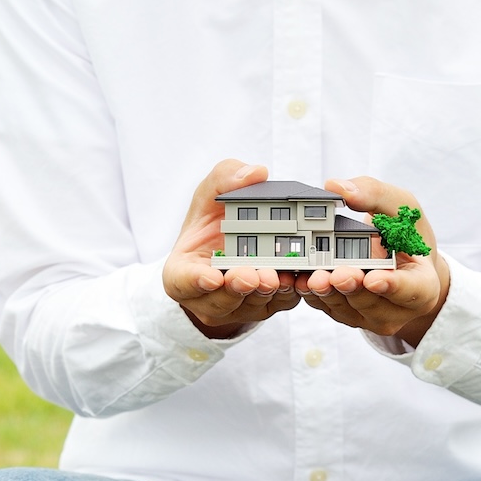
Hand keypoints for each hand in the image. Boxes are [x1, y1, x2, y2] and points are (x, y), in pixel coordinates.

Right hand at [164, 160, 299, 337]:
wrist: (231, 242)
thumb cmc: (212, 220)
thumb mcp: (210, 193)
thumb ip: (225, 179)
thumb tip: (256, 172)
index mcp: (183, 273)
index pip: (183, 282)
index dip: (196, 282)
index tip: (212, 276)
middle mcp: (207, 297)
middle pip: (221, 300)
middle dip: (238, 288)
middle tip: (253, 275)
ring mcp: (236, 307)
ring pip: (252, 305)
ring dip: (266, 291)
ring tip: (278, 275)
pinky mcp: (265, 307)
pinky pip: (279, 304)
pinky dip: (289, 292)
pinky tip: (298, 278)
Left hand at [295, 176, 449, 344]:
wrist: (400, 261)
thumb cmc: (406, 234)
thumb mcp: (401, 207)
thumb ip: (375, 195)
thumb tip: (338, 188)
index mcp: (422, 286)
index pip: (411, 290)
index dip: (393, 286)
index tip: (374, 277)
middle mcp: (396, 309)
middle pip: (371, 301)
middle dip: (351, 287)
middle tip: (336, 274)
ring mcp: (369, 316)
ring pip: (345, 306)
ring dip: (327, 292)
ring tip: (312, 276)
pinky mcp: (344, 314)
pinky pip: (325, 306)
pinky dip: (311, 292)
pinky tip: (300, 278)